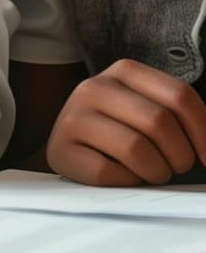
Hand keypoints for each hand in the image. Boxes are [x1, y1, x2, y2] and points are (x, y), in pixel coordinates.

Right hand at [46, 58, 205, 184]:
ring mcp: (73, 117)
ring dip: (156, 172)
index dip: (203, 131)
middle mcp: (94, 87)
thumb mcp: (146, 108)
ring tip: (152, 172)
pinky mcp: (61, 149)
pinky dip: (126, 181)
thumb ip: (176, 114)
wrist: (70, 146)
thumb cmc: (119, 131)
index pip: (180, 96)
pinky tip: (122, 176)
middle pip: (160, 122)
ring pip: (137, 149)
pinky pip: (109, 173)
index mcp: (123, 71)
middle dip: (180, 156)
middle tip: (176, 167)